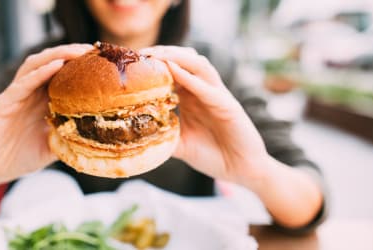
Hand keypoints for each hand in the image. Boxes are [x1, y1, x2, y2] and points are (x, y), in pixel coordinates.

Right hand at [0, 44, 92, 187]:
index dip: (80, 66)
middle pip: (50, 63)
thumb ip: (69, 137)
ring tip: (77, 51)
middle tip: (93, 49)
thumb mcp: (52, 146)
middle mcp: (29, 93)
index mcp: (41, 101)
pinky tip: (56, 65)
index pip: (62, 75)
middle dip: (71, 53)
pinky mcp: (1, 104)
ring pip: (35, 66)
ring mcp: (15, 96)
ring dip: (57, 55)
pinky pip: (22, 84)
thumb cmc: (19, 157)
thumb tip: (97, 136)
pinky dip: (39, 73)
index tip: (102, 61)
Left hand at [140, 46, 270, 186]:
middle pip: (184, 60)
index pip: (172, 70)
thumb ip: (163, 137)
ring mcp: (217, 96)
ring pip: (198, 65)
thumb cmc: (213, 156)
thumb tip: (136, 138)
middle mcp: (204, 91)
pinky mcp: (228, 106)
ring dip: (176, 57)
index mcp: (192, 97)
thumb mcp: (180, 145)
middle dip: (162, 53)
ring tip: (155, 55)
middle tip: (139, 53)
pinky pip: (208, 88)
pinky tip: (173, 70)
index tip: (131, 62)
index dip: (154, 63)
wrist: (241, 171)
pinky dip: (190, 78)